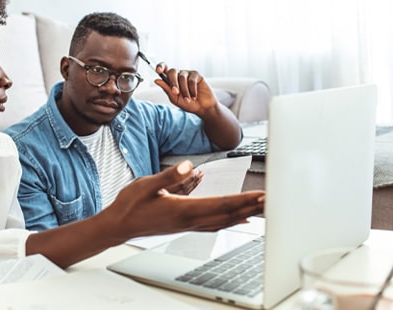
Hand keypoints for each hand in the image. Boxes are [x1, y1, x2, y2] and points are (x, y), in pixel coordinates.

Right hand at [104, 160, 264, 239]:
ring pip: (224, 220)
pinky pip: (215, 224)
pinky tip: (241, 219)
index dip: (244, 200)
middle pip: (228, 214)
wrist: (118, 226)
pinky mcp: (186, 224)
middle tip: (274, 201)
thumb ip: (170, 176)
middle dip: (252, 207)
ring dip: (245, 214)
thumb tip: (191, 167)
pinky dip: (231, 221)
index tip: (262, 196)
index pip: (221, 204)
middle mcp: (190, 220)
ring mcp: (189, 225)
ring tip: (264, 208)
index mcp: (183, 209)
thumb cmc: (130, 205)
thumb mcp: (147, 184)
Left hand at [154, 63, 218, 115]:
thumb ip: (167, 89)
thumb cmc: (188, 103)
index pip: (164, 69)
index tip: (158, 71)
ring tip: (187, 100)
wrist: (202, 108)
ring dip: (184, 91)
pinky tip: (194, 96)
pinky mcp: (197, 75)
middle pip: (172, 71)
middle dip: (173, 82)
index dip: (160, 67)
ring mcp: (188, 74)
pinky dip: (192, 90)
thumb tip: (156, 80)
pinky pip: (192, 80)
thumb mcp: (175, 98)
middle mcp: (179, 74)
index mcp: (171, 79)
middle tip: (176, 92)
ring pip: (182, 78)